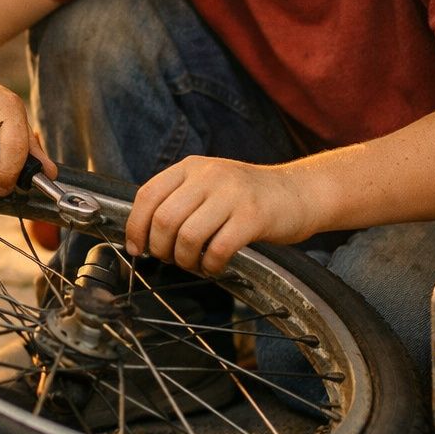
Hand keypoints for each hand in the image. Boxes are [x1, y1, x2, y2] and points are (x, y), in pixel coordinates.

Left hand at [126, 156, 315, 275]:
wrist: (298, 192)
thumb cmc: (247, 196)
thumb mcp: (208, 184)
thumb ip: (178, 199)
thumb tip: (142, 233)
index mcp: (191, 167)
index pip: (147, 195)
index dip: (135, 226)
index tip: (137, 248)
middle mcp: (209, 176)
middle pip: (164, 219)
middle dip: (160, 249)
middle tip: (170, 259)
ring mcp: (232, 194)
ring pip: (188, 236)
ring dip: (185, 260)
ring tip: (194, 263)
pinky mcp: (253, 216)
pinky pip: (218, 249)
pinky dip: (210, 265)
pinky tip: (215, 266)